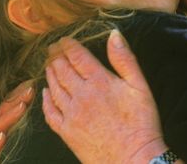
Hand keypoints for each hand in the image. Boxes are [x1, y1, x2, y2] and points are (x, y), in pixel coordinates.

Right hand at [0, 79, 33, 163]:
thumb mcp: (1, 141)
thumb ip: (7, 127)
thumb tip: (23, 105)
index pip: (5, 110)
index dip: (17, 96)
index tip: (32, 84)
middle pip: (0, 116)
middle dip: (16, 100)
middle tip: (31, 88)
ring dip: (8, 117)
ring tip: (22, 107)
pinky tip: (2, 137)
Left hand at [42, 30, 167, 163]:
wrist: (134, 159)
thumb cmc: (142, 123)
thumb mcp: (140, 86)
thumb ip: (125, 59)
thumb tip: (113, 34)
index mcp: (99, 81)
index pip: (76, 56)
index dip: (67, 45)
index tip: (63, 39)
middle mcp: (81, 95)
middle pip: (61, 69)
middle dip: (55, 56)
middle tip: (51, 49)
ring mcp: (71, 114)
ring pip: (53, 88)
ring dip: (49, 73)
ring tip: (49, 65)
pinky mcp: (66, 132)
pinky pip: (49, 112)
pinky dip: (44, 100)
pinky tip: (44, 93)